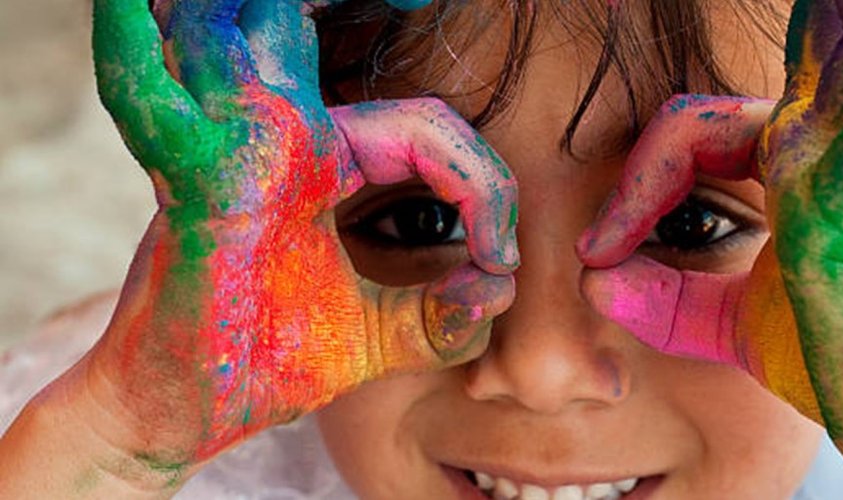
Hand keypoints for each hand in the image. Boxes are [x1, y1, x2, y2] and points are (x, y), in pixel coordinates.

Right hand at [89, 0, 516, 480]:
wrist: (178, 418)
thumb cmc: (265, 366)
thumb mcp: (374, 340)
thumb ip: (438, 316)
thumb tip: (500, 286)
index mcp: (321, 160)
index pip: (426, 129)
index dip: (483, 184)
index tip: (502, 259)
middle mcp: (278, 136)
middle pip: (336, 35)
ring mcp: (233, 146)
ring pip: (260, 26)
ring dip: (279, 2)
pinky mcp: (197, 181)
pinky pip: (171, 95)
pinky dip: (139, 47)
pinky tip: (128, 8)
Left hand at [577, 0, 842, 495]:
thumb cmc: (834, 361)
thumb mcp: (727, 324)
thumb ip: (662, 298)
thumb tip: (591, 275)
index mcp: (795, 171)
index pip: (688, 136)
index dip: (633, 186)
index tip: (598, 253)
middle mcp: (826, 157)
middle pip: (736, 95)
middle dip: (793, 26)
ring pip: (831, 67)